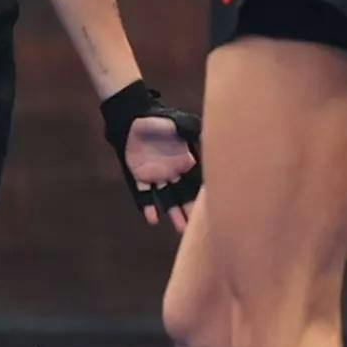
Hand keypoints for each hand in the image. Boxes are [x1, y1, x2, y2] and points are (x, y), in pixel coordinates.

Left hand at [125, 114, 199, 231]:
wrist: (133, 117)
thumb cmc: (159, 120)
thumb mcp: (179, 124)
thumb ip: (192, 132)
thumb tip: (209, 137)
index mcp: (184, 161)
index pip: (196, 183)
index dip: (202, 196)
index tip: (212, 210)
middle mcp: (173, 173)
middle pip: (184, 196)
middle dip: (191, 211)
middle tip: (200, 229)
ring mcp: (156, 176)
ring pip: (167, 198)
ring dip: (173, 213)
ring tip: (180, 229)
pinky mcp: (139, 176)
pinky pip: (144, 194)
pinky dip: (148, 206)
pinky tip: (153, 219)